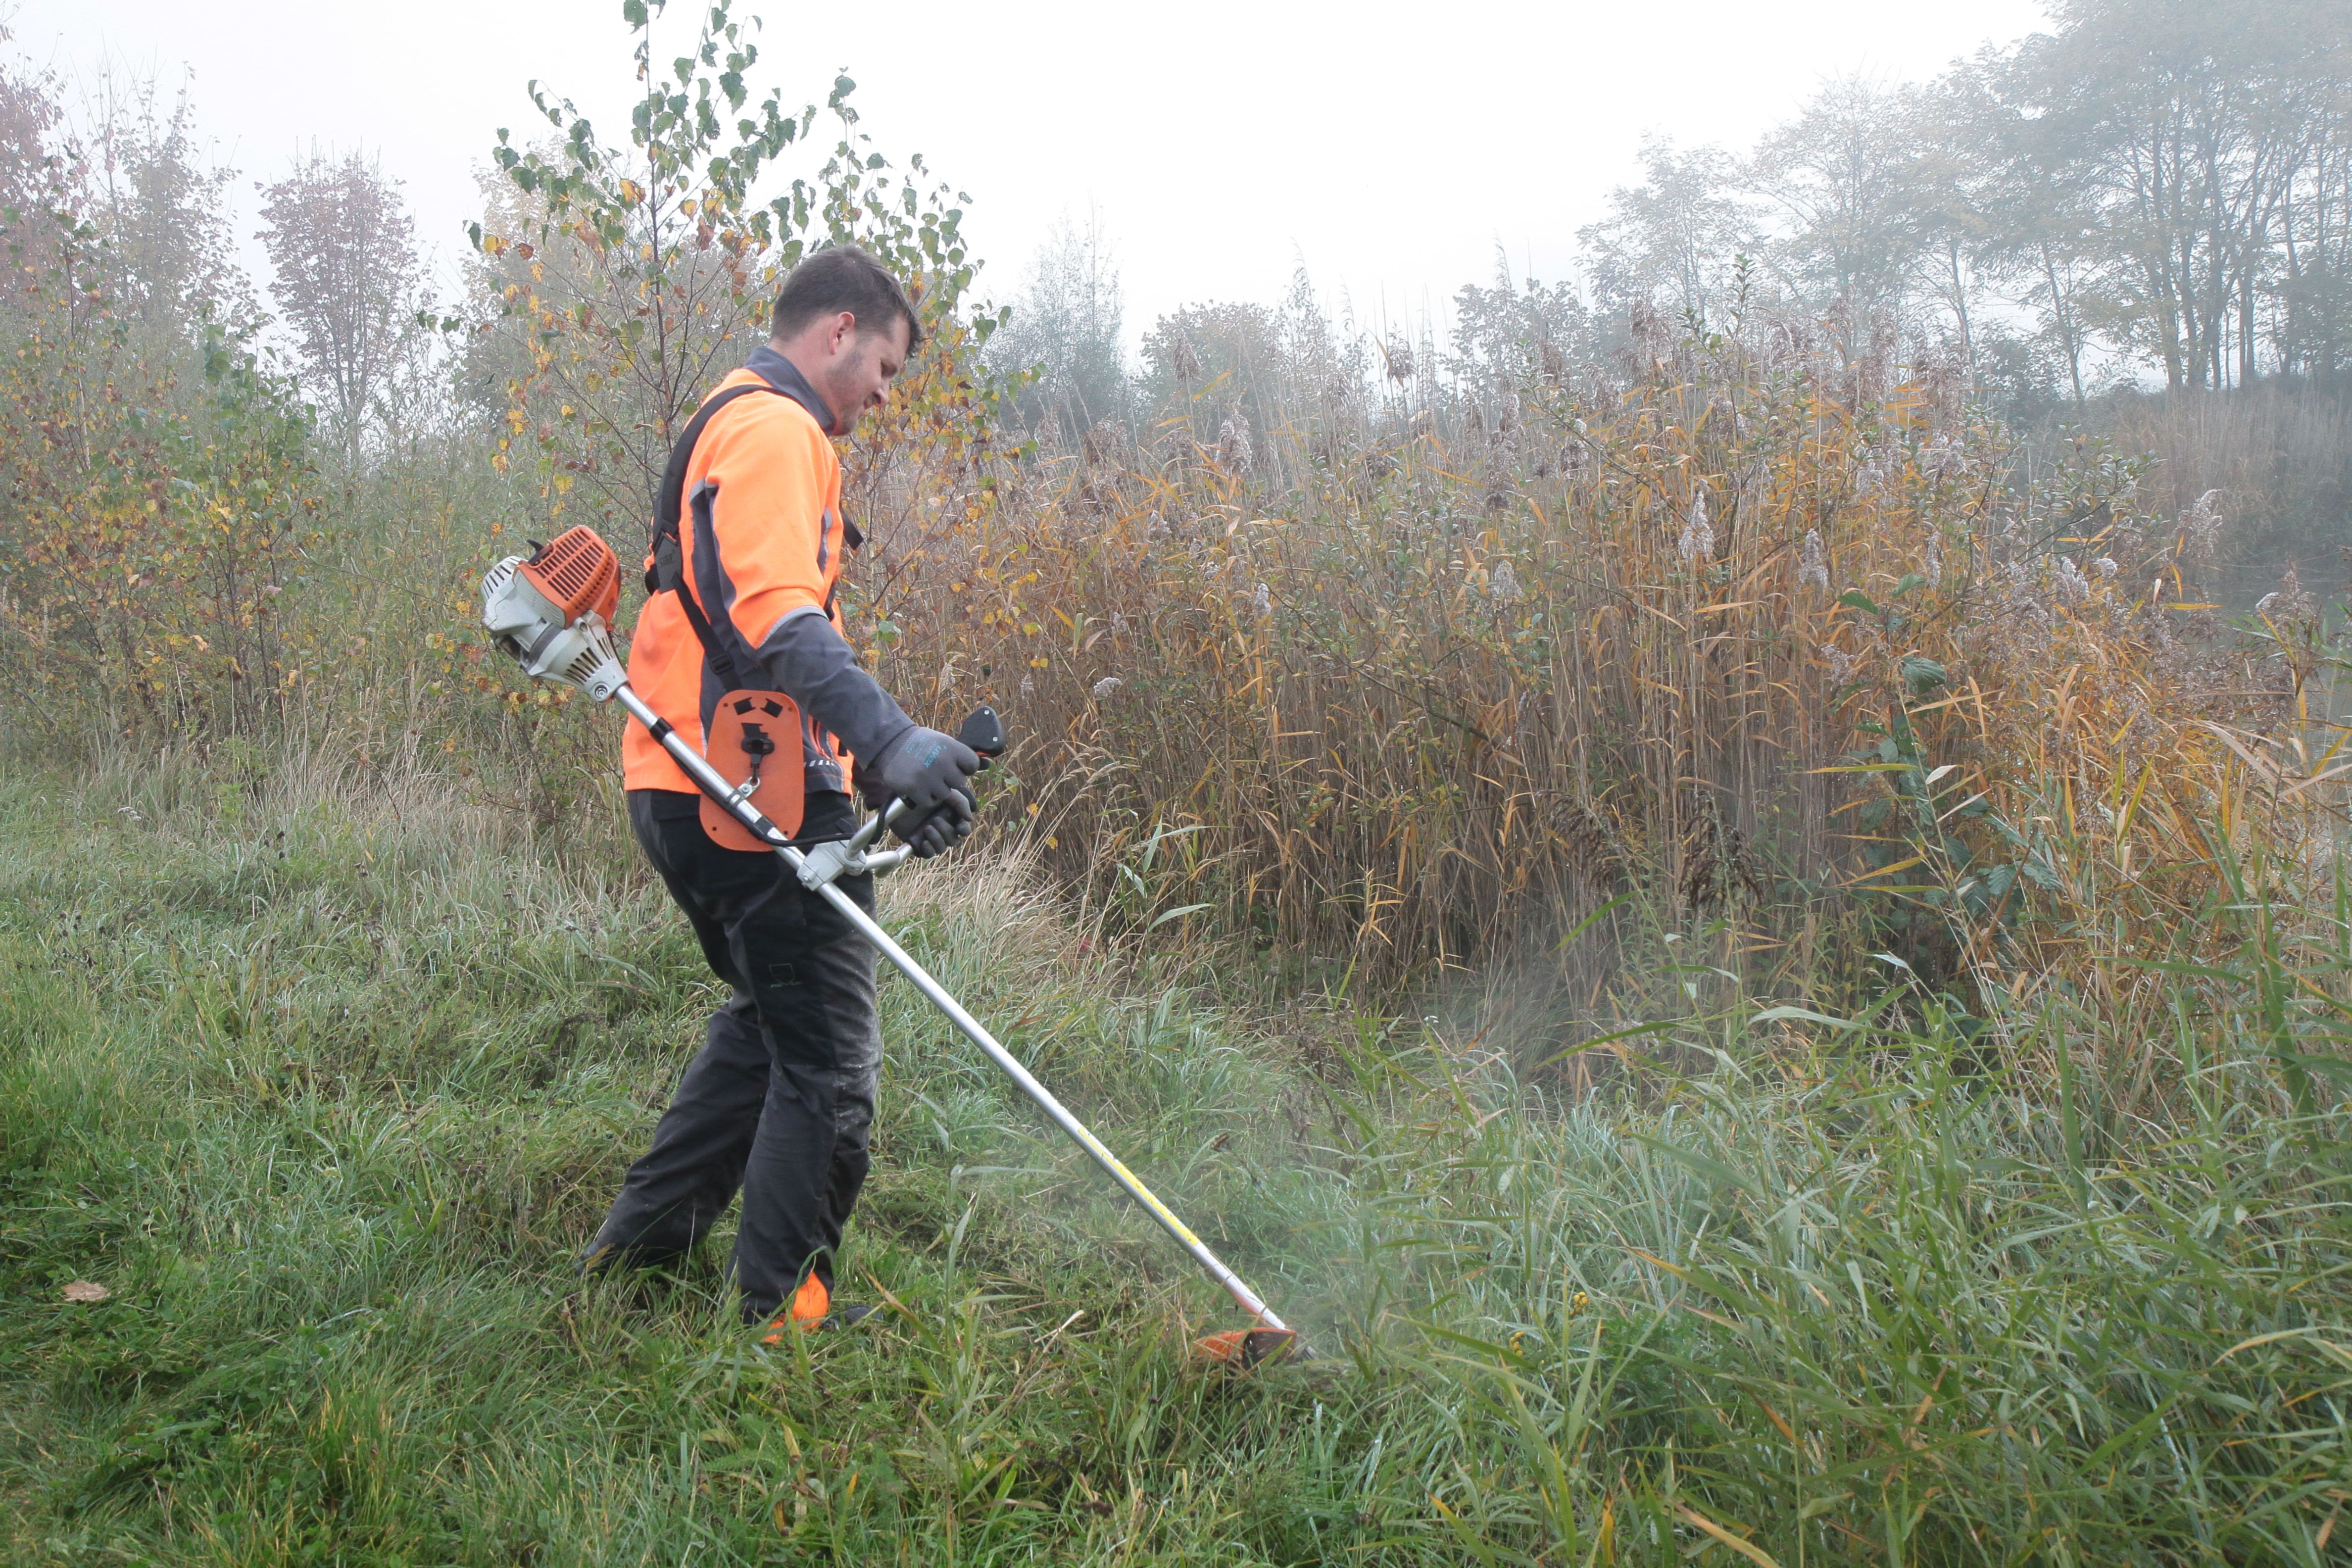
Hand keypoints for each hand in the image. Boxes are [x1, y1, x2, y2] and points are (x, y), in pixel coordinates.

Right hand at [860, 725, 980, 815]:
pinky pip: (929, 802)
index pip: (973, 765)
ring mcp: (928, 777)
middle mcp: (942, 762)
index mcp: (952, 748)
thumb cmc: (922, 744)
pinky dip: (924, 797)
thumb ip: (965, 755)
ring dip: (937, 790)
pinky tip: (917, 784)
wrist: (891, 743)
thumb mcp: (945, 743)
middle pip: (960, 783)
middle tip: (936, 772)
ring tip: (926, 777)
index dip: (964, 767)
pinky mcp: (915, 789)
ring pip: (945, 795)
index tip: (953, 764)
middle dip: (950, 780)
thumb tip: (989, 764)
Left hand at [898, 785, 975, 858]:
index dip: (963, 830)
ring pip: (942, 849)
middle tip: (934, 820)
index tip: (959, 826)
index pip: (964, 830)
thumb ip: (961, 802)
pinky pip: (928, 854)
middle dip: (946, 832)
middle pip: (953, 840)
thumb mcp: (946, 792)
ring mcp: (930, 838)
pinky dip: (929, 849)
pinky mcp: (918, 843)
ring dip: (937, 840)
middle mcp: (942, 830)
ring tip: (927, 828)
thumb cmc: (924, 791)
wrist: (899, 796)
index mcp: (951, 818)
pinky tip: (924, 842)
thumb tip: (969, 818)